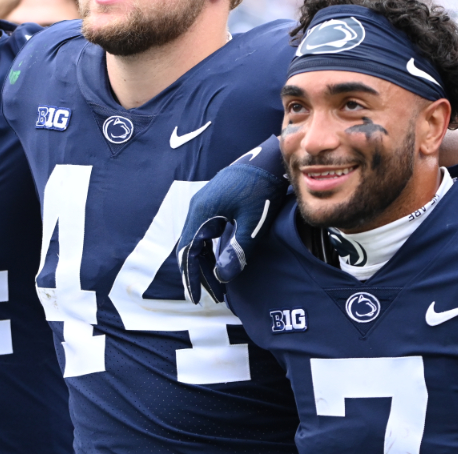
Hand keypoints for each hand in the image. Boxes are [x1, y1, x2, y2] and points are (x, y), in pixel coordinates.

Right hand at [177, 135, 288, 303]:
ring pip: (196, 241)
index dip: (191, 277)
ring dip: (204, 263)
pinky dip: (209, 250)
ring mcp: (204, 205)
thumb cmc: (261, 188)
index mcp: (201, 212)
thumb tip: (223, 276)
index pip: (188, 252)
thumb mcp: (253, 223)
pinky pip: (204, 233)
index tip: (197, 297)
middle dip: (197, 273)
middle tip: (210, 295)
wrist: (269, 159)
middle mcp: (197, 208)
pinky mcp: (213, 204)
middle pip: (189, 248)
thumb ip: (238, 249)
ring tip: (217, 283)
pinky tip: (220, 261)